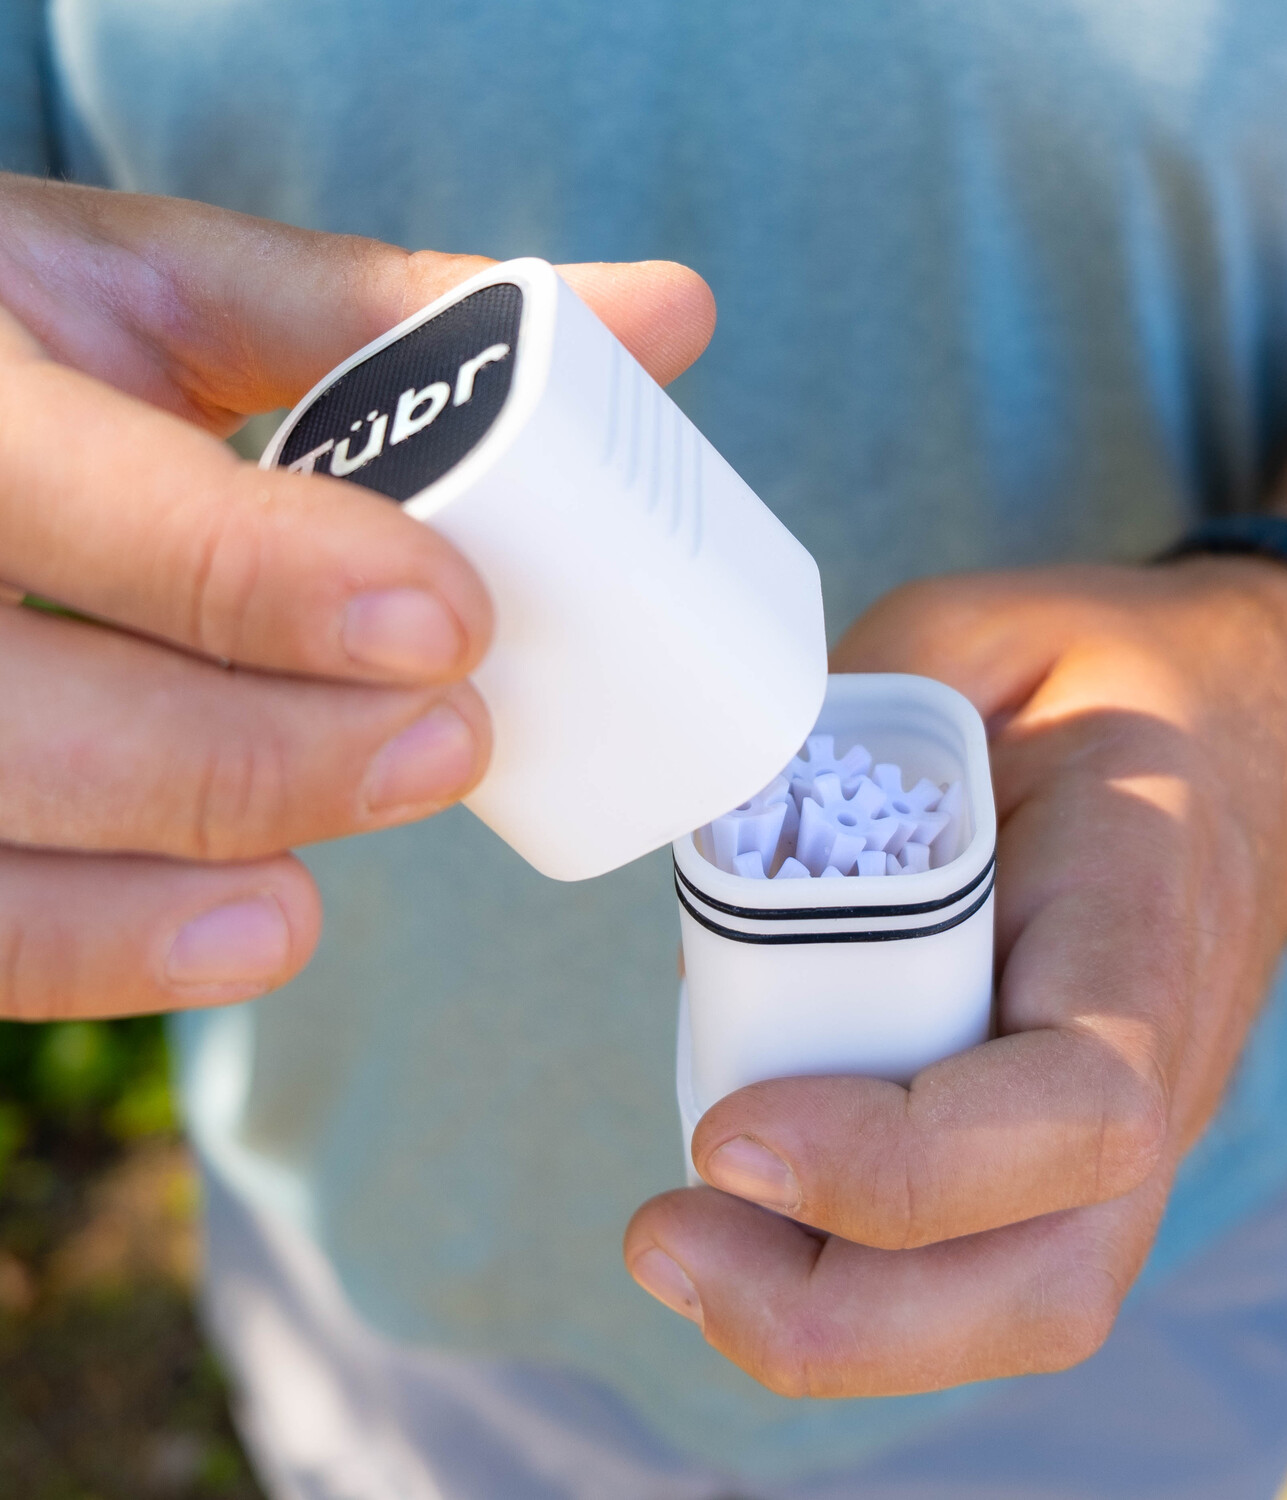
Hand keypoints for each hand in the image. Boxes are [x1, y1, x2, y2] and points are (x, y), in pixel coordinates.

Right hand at [0, 174, 714, 1020]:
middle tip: (446, 744)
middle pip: (36, 708)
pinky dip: (104, 953)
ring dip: (169, 885)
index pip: (93, 499)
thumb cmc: (30, 331)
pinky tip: (246, 934)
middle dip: (261, 752)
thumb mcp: (175, 284)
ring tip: (311, 897)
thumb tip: (670, 316)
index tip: (452, 621)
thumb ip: (399, 314)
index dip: (272, 578)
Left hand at [626, 558, 1286, 1394]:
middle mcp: (1155, 1066)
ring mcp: (1125, 1125)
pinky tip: (739, 1220)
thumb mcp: (977, 636)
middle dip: (842, 1317)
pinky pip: (976, 1259)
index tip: (730, 1135)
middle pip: (1045, 1280)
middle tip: (664, 1240)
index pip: (1074, 1107)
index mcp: (1140, 927)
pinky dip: (851, 1278)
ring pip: (1010, 1304)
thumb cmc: (1105, 677)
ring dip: (833, 1324)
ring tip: (678, 1247)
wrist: (1243, 727)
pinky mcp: (1067, 1140)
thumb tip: (717, 858)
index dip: (906, 1163)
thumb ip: (848, 721)